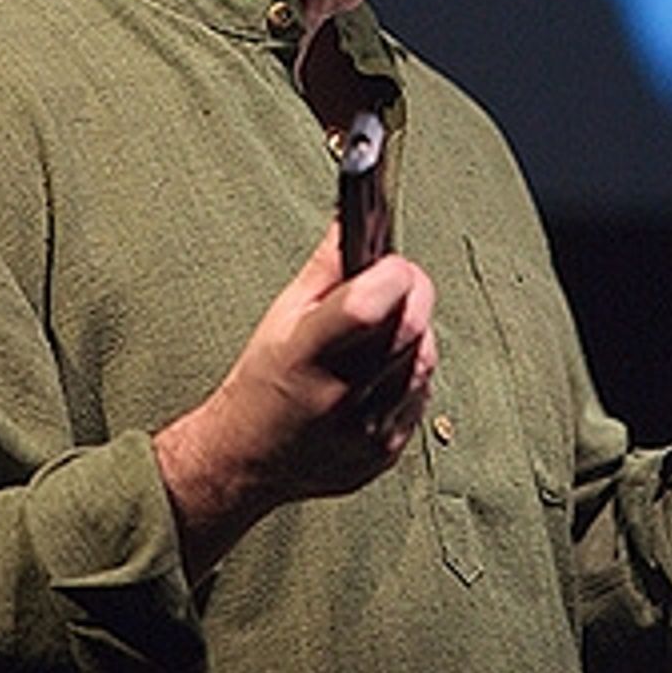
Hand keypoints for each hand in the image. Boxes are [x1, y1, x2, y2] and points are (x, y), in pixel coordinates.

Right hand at [154, 224, 435, 577]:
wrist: (247, 459)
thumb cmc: (264, 378)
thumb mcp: (283, 313)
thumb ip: (328, 264)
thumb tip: (356, 214)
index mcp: (306, 355)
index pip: (371, 306)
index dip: (392, 273)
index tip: (390, 263)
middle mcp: (339, 398)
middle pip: (410, 328)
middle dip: (413, 294)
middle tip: (397, 285)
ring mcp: (366, 431)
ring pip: (424, 359)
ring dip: (414, 334)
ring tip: (382, 332)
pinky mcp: (386, 452)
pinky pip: (421, 394)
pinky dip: (409, 373)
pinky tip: (382, 370)